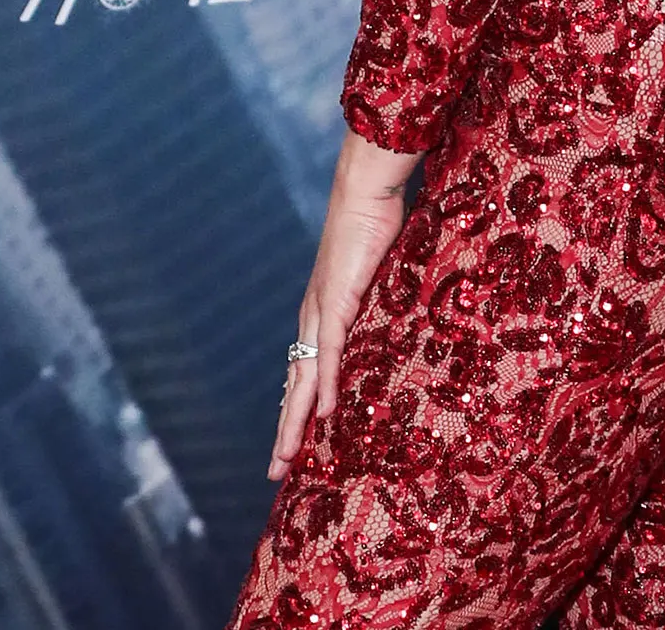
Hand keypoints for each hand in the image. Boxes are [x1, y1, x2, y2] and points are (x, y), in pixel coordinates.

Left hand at [269, 130, 418, 480]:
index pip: (303, 372)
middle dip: (285, 430)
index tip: (291, 445)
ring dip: (295, 420)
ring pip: (303, 377)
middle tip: (275, 472)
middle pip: (294, 384)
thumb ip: (375, 306)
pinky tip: (325, 411)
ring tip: (287, 457)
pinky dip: (326, 382)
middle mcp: (314, 318)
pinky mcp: (337, 299)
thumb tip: (389, 328)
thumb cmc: (373, 227)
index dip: (296, 410)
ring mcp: (323, 310)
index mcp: (320, 315)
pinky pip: (330, 351)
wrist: (366, 192)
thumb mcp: (376, 279)